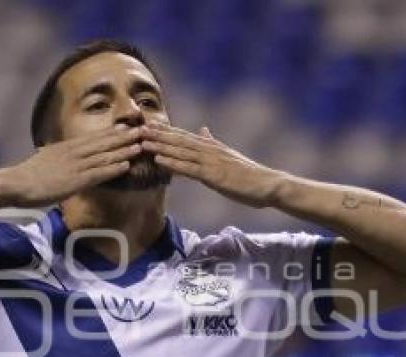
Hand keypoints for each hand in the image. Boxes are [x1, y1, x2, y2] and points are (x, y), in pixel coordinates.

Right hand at [4, 125, 143, 205]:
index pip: (94, 138)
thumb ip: (52, 154)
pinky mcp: (75, 180)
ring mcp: (75, 166)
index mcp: (67, 147)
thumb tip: (50, 150)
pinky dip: (113, 168)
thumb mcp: (42, 158)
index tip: (127, 127)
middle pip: (103, 142)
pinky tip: (126, 166)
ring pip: (105, 156)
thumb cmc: (27, 175)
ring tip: (141, 145)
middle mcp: (73, 153)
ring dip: (124, 150)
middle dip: (124, 136)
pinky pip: (98, 173)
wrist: (16, 183)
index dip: (112, 132)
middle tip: (143, 129)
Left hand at [140, 122, 282, 207]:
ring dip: (160, 146)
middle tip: (137, 127)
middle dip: (158, 134)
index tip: (148, 124)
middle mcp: (209, 150)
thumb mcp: (228, 155)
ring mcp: (211, 162)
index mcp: (212, 146)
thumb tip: (203, 129)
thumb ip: (213, 142)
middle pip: (179, 140)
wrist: (268, 184)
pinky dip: (173, 163)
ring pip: (181, 152)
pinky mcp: (213, 175)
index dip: (166, 130)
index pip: (185, 136)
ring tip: (142, 141)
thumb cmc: (249, 175)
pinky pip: (189, 169)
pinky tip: (159, 160)